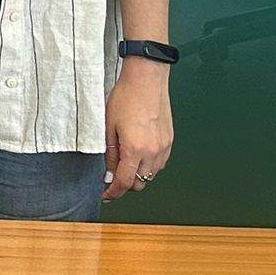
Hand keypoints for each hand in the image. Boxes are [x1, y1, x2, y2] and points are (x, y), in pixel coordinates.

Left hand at [102, 58, 173, 201]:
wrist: (146, 80)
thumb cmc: (125, 98)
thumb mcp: (108, 126)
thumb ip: (109, 154)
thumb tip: (108, 174)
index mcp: (135, 150)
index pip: (125, 183)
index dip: (113, 192)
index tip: (105, 195)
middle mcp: (153, 152)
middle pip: (139, 184)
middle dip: (125, 183)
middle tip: (111, 175)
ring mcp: (163, 148)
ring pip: (151, 176)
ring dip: (137, 175)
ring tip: (124, 161)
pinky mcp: (169, 142)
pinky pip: (159, 164)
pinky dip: (148, 165)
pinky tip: (138, 153)